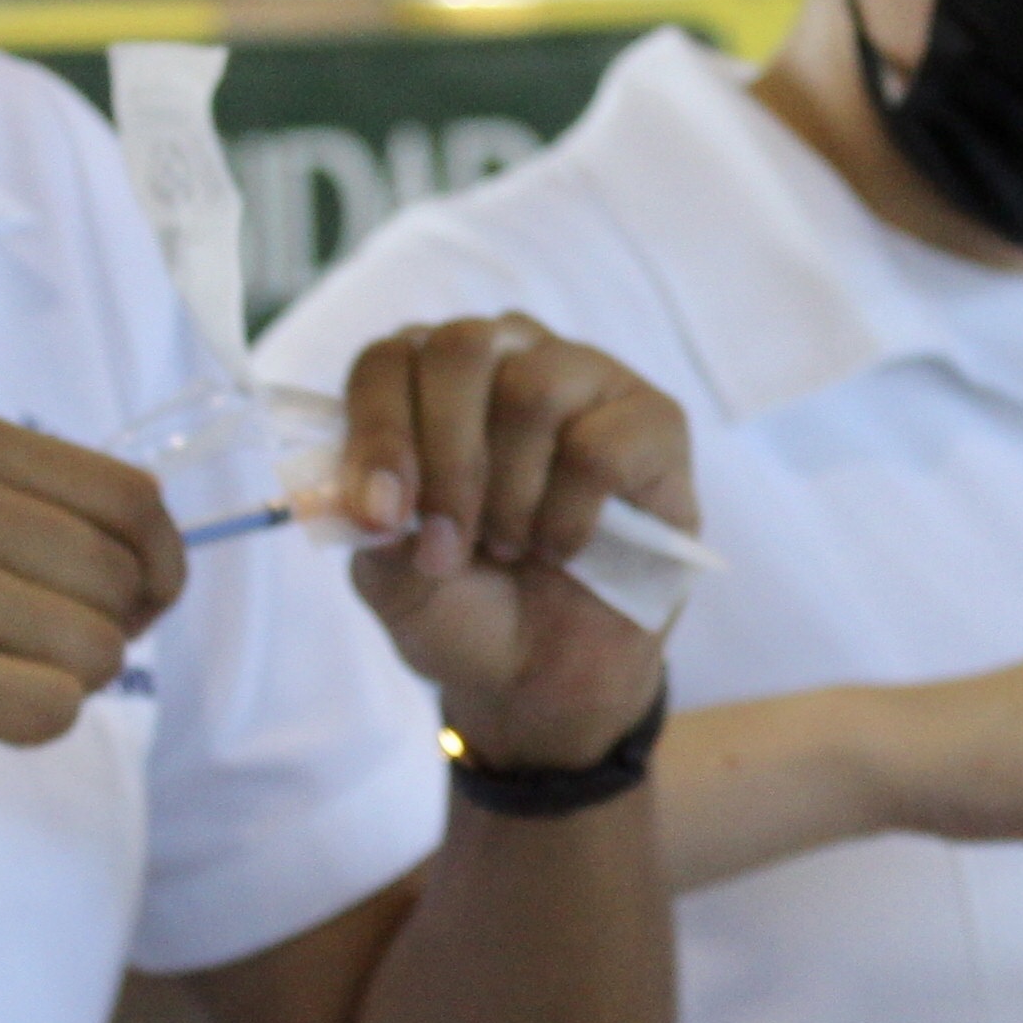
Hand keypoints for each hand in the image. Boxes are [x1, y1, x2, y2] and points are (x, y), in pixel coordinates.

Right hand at [0, 395, 181, 823]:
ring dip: (56, 685)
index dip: (152, 566)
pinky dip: (21, 731)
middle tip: (15, 657)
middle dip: (103, 635)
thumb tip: (161, 570)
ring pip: (99, 650)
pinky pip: (54, 711)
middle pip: (123, 575)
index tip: (129, 609)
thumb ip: (13, 511)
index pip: (129, 495)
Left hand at [330, 319, 695, 771]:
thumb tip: (368, 499)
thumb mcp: (393, 579)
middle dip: (447, 461)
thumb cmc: (467, 605)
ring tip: (511, 547)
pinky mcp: (654, 423)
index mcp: (428, 377)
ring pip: (532, 391)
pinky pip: (600, 448)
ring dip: (510, 494)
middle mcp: (508, 354)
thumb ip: (371, 529)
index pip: (388, 360)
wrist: (545, 674)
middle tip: (449, 546)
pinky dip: (569, 517)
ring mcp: (587, 378)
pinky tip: (563, 550)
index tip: (382, 516)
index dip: (379, 433)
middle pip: (462, 348)